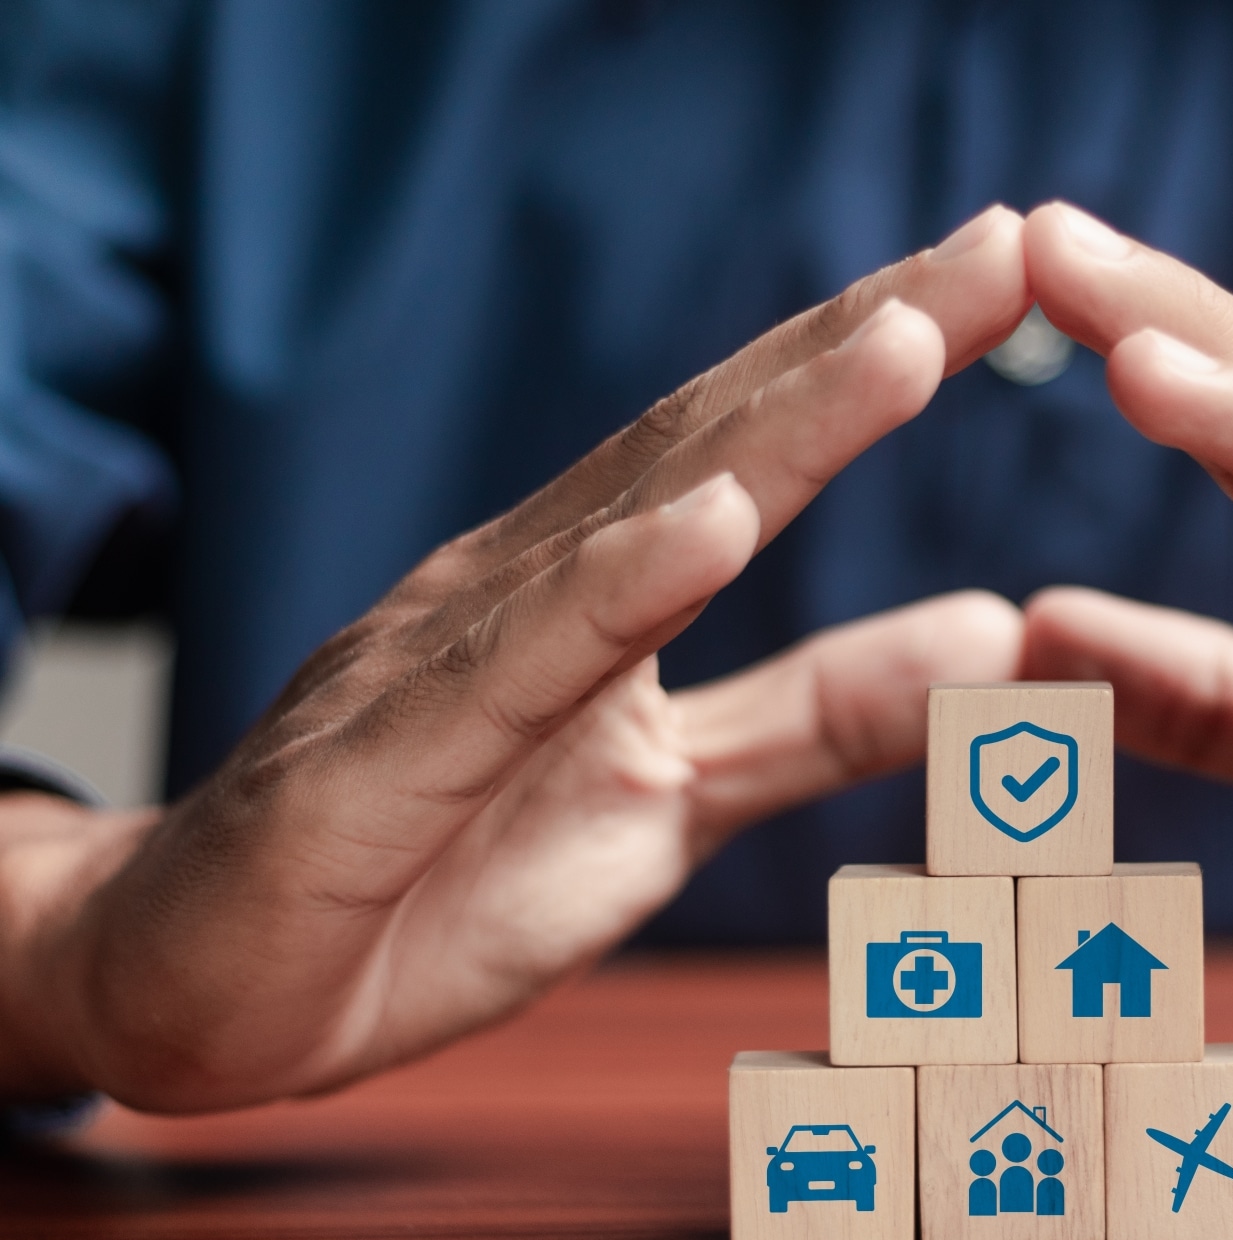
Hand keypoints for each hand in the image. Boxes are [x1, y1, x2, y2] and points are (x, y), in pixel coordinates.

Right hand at [0, 207, 1031, 1110]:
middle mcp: (522, 590)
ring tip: (901, 342)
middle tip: (1004, 246)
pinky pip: (509, 675)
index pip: (755, 450)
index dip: (880, 359)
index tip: (1014, 276)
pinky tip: (708, 526)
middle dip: (862, 339)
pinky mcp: (378, 768)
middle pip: (713, 444)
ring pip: (627, 527)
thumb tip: (991, 635)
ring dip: (773, 431)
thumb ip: (817, 720)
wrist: (204, 985)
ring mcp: (444, 663)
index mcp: (592, 594)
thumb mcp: (675, 803)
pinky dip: (612, 594)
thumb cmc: (432, 878)